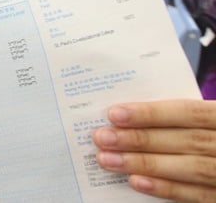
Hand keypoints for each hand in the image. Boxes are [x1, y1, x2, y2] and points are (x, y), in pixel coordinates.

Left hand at [93, 99, 215, 201]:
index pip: (189, 112)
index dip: (152, 113)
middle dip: (140, 139)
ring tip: (108, 160)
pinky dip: (166, 188)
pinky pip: (197, 195)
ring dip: (144, 164)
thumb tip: (128, 115)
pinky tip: (137, 183)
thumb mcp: (207, 118)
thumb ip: (179, 117)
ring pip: (189, 168)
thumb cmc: (211, 133)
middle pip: (185, 140)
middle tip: (102, 138)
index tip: (115, 114)